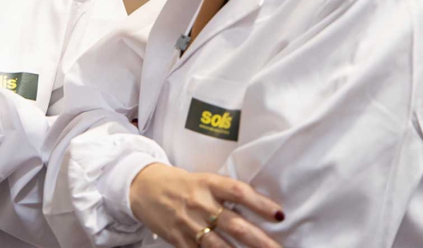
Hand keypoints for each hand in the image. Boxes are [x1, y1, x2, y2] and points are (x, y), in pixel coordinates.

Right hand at [129, 163, 283, 247]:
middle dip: (260, 241)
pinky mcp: (179, 240)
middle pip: (235, 225)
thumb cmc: (180, 184)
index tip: (279, 214)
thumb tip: (259, 210)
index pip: (238, 192)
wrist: (143, 188)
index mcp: (208, 183)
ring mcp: (189, 224)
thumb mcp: (203, 180)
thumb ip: (226, 194)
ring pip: (221, 246)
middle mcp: (200, 203)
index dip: (260, 204)